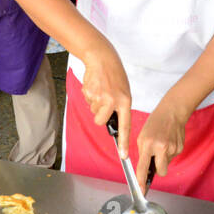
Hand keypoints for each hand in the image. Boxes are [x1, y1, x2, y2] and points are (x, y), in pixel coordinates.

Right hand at [79, 38, 132, 155]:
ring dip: (95, 104)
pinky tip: (95, 86)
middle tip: (104, 101)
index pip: (125, 126)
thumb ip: (120, 106)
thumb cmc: (114, 75)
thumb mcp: (123, 91)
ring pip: (93, 112)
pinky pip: (88, 102)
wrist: (101, 57)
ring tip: (101, 90)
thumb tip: (113, 121)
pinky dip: (90, 96)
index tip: (123, 155)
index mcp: (125, 101)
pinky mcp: (89, 93)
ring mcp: (100, 97)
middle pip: (101, 121)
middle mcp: (113, 101)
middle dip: (99, 115)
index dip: (123, 142)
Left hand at [135, 94, 190, 184]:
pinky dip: (169, 153)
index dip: (141, 180)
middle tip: (155, 160)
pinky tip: (168, 142)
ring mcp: (172, 148)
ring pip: (166, 164)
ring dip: (163, 159)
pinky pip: (172, 157)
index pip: (143, 167)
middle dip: (158, 169)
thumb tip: (145, 169)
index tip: (141, 190)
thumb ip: (143, 153)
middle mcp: (161, 148)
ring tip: (162, 144)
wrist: (172, 112)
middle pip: (161, 172)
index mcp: (148, 144)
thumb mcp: (142, 136)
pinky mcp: (180, 148)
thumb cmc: (154, 123)